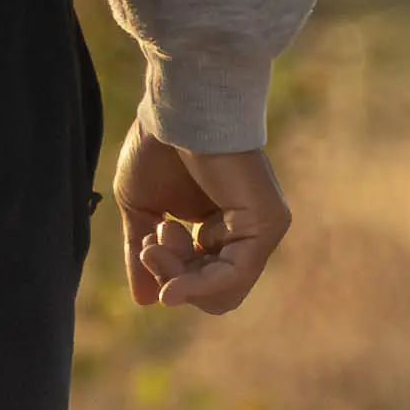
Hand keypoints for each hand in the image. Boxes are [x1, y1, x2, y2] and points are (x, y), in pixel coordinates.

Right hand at [113, 126, 290, 313]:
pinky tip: (172, 288)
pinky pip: (235, 278)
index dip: (167, 275)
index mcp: (218, 229)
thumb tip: (145, 300)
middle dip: (171, 276)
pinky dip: (199, 287)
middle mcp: (244, 234)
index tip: (148, 244)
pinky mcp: (268, 225)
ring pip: (223, 293)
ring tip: (161, 236)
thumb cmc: (159, 146)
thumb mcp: (141, 209)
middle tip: (153, 242)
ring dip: (178, 276)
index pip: (199, 282)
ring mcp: (261, 231)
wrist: (179, 109)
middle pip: (212, 294)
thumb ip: (144, 255)